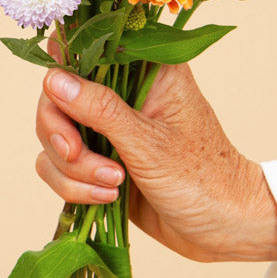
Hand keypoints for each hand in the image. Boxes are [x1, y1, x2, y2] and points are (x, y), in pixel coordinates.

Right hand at [34, 63, 276, 262]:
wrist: (223, 229)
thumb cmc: (202, 178)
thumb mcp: (149, 144)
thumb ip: (99, 110)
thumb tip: (52, 79)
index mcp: (145, 70)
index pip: (87, 48)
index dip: (63, 69)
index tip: (60, 101)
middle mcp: (122, 93)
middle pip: (57, 96)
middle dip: (61, 133)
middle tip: (77, 155)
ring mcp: (107, 128)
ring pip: (53, 134)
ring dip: (73, 168)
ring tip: (112, 185)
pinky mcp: (98, 160)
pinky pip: (59, 165)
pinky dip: (74, 185)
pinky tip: (106, 197)